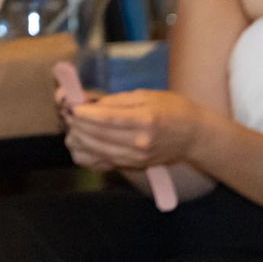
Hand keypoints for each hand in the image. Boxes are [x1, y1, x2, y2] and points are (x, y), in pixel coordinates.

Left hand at [62, 88, 207, 171]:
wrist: (195, 135)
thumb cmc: (172, 109)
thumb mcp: (147, 95)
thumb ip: (117, 101)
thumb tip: (91, 104)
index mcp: (146, 120)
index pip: (108, 120)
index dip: (85, 114)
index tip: (71, 107)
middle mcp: (141, 142)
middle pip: (100, 137)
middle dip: (78, 126)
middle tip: (67, 114)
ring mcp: (138, 157)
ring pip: (100, 151)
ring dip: (81, 140)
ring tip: (72, 127)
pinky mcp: (136, 165)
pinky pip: (106, 163)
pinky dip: (90, 154)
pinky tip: (81, 144)